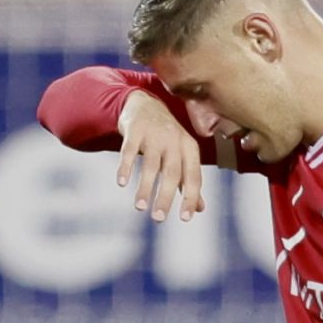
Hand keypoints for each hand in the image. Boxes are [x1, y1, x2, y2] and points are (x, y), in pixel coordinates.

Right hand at [117, 91, 205, 223]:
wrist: (146, 104)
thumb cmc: (167, 138)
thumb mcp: (182, 155)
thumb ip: (188, 180)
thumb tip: (199, 208)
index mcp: (190, 149)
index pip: (194, 177)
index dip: (191, 198)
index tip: (185, 218)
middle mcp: (175, 141)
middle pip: (172, 173)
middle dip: (166, 197)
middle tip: (159, 218)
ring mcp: (154, 134)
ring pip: (151, 165)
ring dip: (145, 187)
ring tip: (140, 207)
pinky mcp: (134, 130)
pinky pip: (129, 150)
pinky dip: (125, 166)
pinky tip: (122, 183)